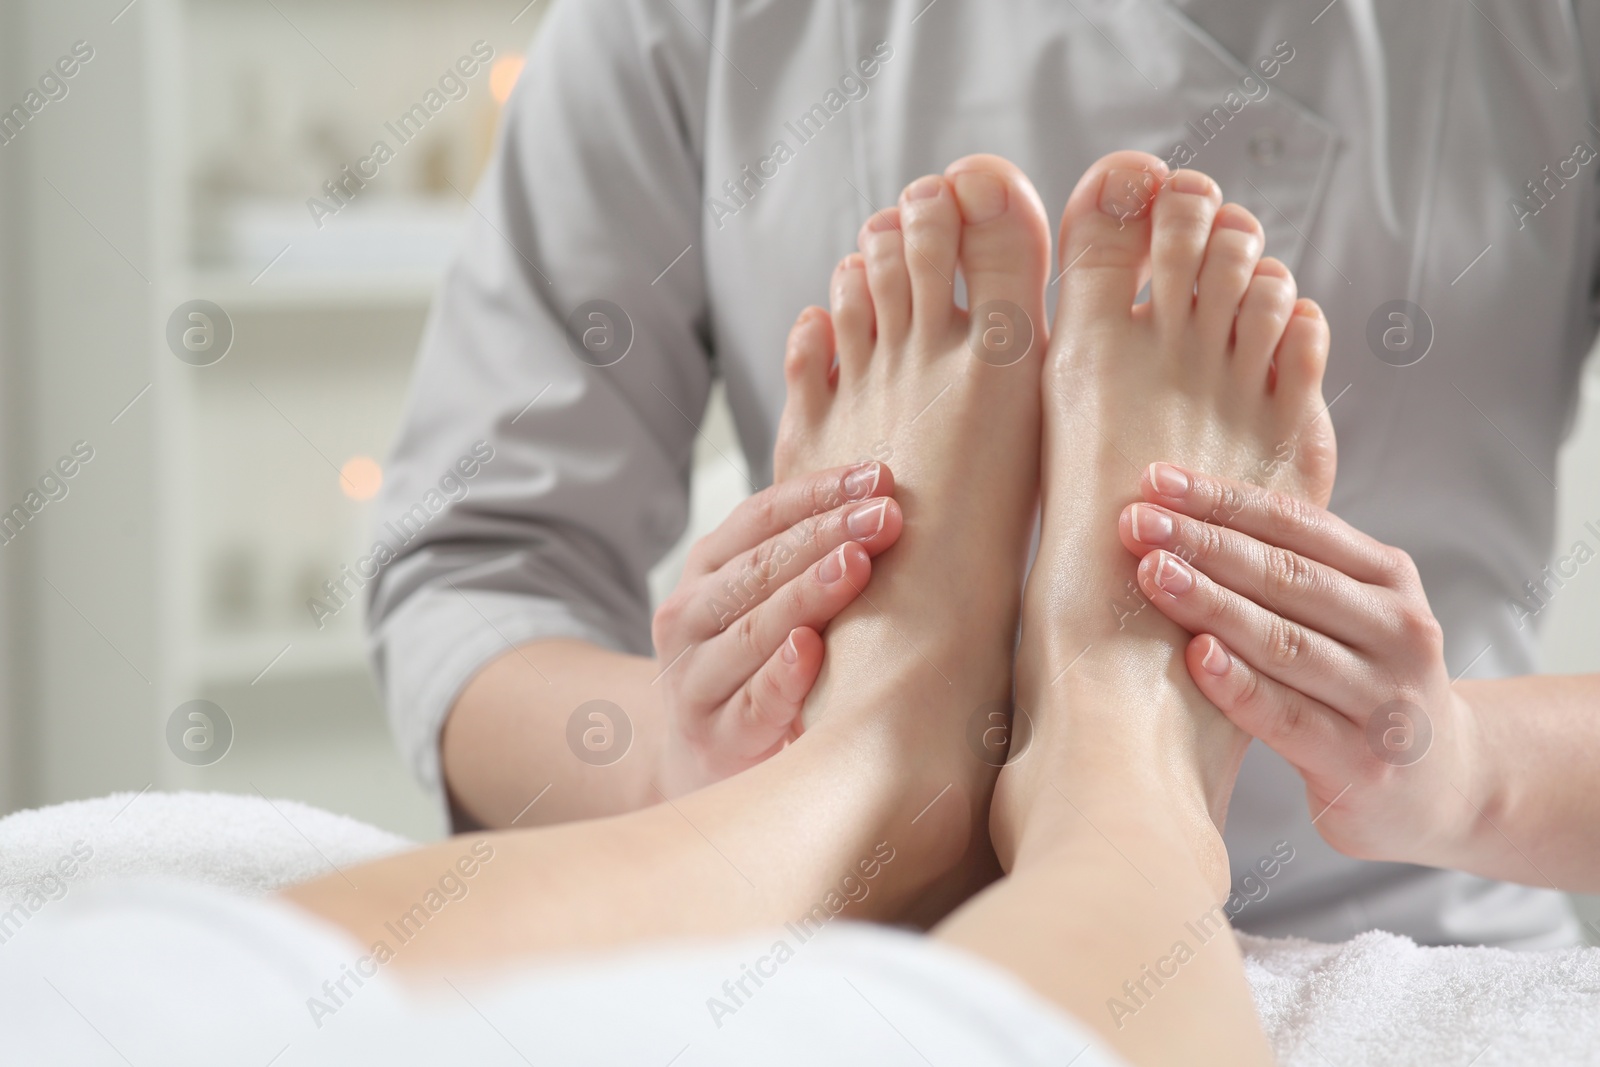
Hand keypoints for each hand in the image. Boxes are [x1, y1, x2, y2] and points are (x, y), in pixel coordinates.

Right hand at [652, 461, 901, 796]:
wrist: (707, 760)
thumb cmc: (756, 667)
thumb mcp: (762, 604)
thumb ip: (801, 558)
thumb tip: (885, 494)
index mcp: (705, 571)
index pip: (759, 517)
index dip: (817, 492)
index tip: (877, 475)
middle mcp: (688, 618)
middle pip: (759, 566)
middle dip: (827, 534)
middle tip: (885, 514)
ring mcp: (696, 679)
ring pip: (754, 627)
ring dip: (809, 592)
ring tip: (857, 564)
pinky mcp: (717, 736)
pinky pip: (753, 701)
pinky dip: (781, 673)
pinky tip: (809, 648)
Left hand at [1115, 462, 1482, 867]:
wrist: (1443, 786)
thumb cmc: (1365, 686)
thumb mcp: (1352, 615)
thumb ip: (1292, 572)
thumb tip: (1179, 515)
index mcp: (1389, 578)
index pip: (1298, 524)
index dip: (1224, 499)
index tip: (1157, 480)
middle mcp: (1397, 630)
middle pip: (1287, 576)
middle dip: (1204, 543)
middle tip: (1137, 522)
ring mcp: (1384, 698)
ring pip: (1284, 640)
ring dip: (1210, 602)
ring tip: (1152, 574)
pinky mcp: (1360, 761)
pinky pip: (1287, 714)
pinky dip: (1237, 683)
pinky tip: (1195, 655)